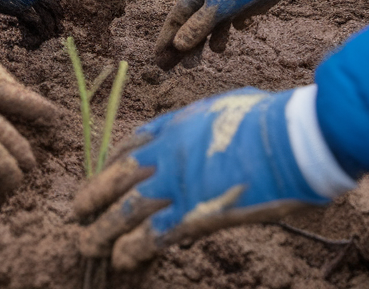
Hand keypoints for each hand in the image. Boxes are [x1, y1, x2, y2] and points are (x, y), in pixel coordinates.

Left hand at [73, 88, 328, 270]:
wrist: (292, 140)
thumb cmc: (272, 120)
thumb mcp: (227, 108)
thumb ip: (205, 123)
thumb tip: (205, 126)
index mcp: (177, 125)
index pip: (131, 145)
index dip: (112, 165)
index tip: (103, 176)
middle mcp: (168, 154)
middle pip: (117, 178)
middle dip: (93, 195)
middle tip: (76, 211)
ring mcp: (177, 185)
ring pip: (125, 210)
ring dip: (103, 229)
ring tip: (86, 244)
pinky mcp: (193, 215)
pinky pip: (153, 235)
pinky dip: (134, 248)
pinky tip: (122, 260)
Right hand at [154, 0, 290, 69]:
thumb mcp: (217, 9)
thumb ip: (197, 28)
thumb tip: (178, 45)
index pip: (177, 19)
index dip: (168, 40)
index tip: (160, 59)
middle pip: (192, 25)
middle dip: (188, 45)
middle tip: (182, 66)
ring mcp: (227, 0)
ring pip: (213, 25)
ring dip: (213, 38)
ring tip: (217, 50)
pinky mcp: (243, 4)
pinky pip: (234, 20)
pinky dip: (235, 27)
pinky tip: (240, 26)